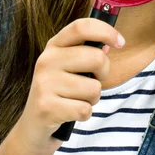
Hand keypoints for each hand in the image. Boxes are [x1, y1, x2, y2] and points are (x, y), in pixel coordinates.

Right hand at [13, 18, 124, 154]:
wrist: (33, 127)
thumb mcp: (69, 66)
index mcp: (54, 45)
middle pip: (97, 57)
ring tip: (76, 100)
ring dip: (92, 98)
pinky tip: (71, 113)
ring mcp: (44, 83)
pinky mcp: (46, 107)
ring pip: (94, 88)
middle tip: (92, 82)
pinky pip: (85, 109)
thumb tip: (110, 43)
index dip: (106, 31)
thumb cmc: (60, 92)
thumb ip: (88, 52)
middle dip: (104, 73)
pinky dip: (84, 114)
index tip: (121, 42)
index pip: (82, 27)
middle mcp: (47, 60)